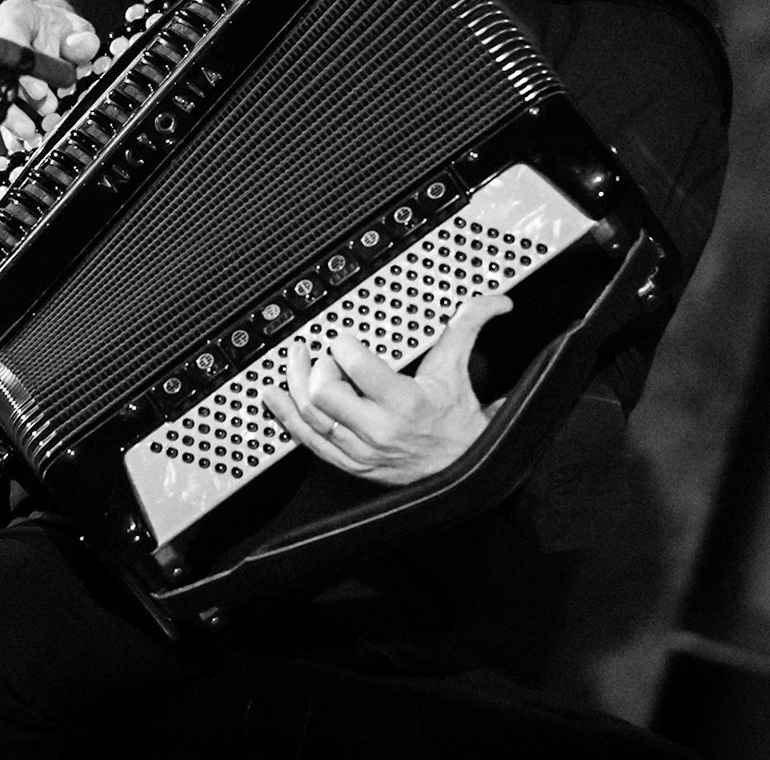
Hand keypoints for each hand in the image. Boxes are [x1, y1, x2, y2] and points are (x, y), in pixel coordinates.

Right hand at [0, 0, 100, 149]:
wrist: (42, 30)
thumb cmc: (54, 28)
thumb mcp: (74, 27)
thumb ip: (80, 38)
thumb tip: (83, 47)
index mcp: (13, 14)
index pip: (10, 33)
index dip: (21, 63)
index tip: (38, 90)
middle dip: (13, 92)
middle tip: (40, 108)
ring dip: (7, 112)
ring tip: (29, 131)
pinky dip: (3, 123)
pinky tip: (16, 139)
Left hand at [260, 291, 512, 485]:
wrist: (462, 469)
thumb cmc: (456, 419)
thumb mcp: (458, 370)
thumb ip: (469, 327)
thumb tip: (495, 300)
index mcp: (403, 402)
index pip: (355, 368)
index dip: (342, 346)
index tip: (344, 338)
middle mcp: (377, 430)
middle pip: (323, 394)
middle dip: (317, 367)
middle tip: (321, 354)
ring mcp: (360, 450)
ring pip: (310, 416)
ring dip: (293, 385)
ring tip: (293, 361)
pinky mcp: (349, 463)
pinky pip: (308, 441)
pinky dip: (285, 417)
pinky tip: (274, 397)